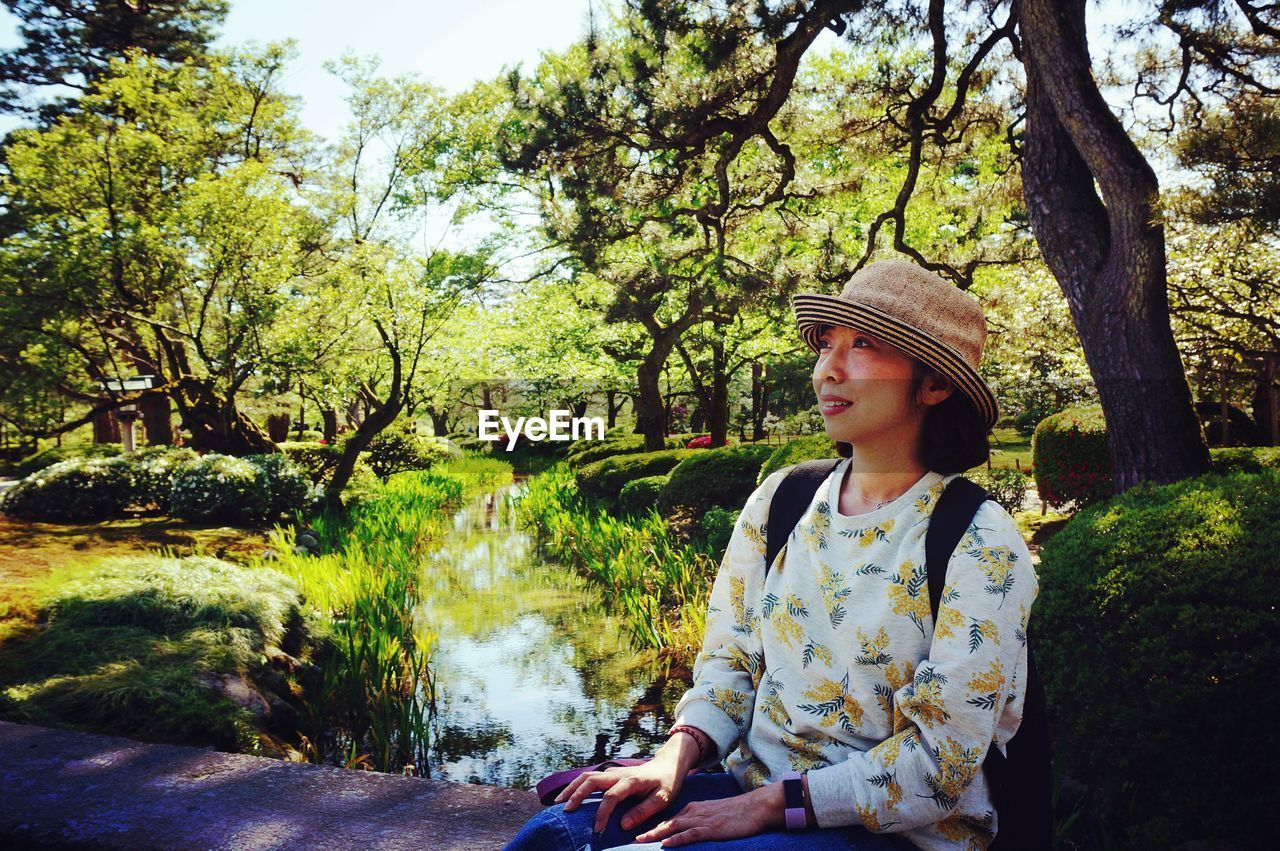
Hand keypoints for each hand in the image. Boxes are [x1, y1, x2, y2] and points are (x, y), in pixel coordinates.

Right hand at [554, 755, 685, 834]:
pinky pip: (590, 778)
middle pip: (591, 780)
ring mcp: (613, 772)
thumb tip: (622, 825)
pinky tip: (569, 796)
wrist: (668, 764)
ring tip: (558, 802)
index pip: (611, 796)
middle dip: (576, 795)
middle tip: (565, 810)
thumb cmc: (666, 783)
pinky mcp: (610, 774)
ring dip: (572, 788)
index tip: (597, 829)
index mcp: (631, 781)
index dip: (602, 813)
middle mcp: (618, 774)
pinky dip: (577, 786)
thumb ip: (643, 811)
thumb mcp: (662, 799)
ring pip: (587, 776)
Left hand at [632, 784, 781, 846]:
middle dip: (648, 830)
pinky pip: (691, 834)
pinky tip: (667, 844)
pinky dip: (678, 839)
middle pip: (666, 822)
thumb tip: (685, 831)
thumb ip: (699, 821)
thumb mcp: (713, 815)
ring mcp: (702, 820)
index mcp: (693, 809)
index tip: (637, 834)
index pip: (668, 819)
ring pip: (674, 827)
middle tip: (631, 838)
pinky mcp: (712, 828)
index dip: (652, 827)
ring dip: (656, 834)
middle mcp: (694, 812)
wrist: (754, 807)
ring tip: (639, 840)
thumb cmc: (736, 813)